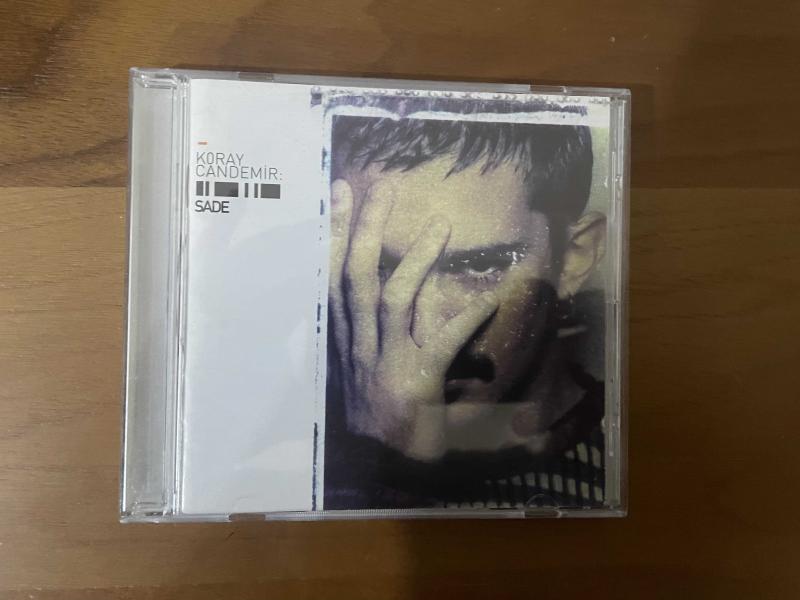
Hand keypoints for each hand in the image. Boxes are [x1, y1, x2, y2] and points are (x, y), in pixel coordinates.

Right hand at [328, 179, 498, 460]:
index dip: (336, 234)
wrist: (389, 472)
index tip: (342, 192)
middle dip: (366, 231)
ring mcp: (387, 366)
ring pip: (392, 302)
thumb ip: (393, 325)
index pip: (334, 278)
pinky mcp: (417, 386)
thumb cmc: (384, 417)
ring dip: (415, 260)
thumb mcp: (376, 366)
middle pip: (357, 279)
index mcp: (348, 342)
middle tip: (379, 187)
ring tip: (440, 226)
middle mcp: (361, 349)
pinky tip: (488, 299)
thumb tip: (418, 278)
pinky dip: (464, 321)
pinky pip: (441, 345)